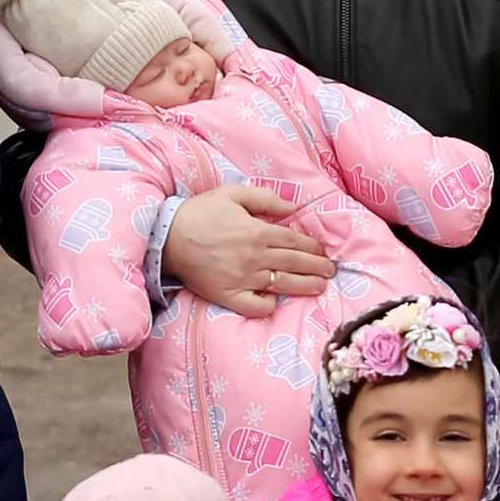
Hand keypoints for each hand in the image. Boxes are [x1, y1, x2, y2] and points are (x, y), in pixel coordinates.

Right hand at [159, 184, 335, 318]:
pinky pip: (254, 306)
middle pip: (295, 264)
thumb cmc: (201, 212)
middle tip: (331, 272)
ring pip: (282, 285)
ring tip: (319, 287)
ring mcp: (242, 279)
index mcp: (258, 231)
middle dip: (317, 268)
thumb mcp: (233, 194)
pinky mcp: (228, 295)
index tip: (324, 252)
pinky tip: (275, 301)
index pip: (295, 242)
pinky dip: (267, 306)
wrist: (168, 237)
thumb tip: (295, 206)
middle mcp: (254, 257)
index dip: (313, 248)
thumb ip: (267, 199)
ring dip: (305, 286)